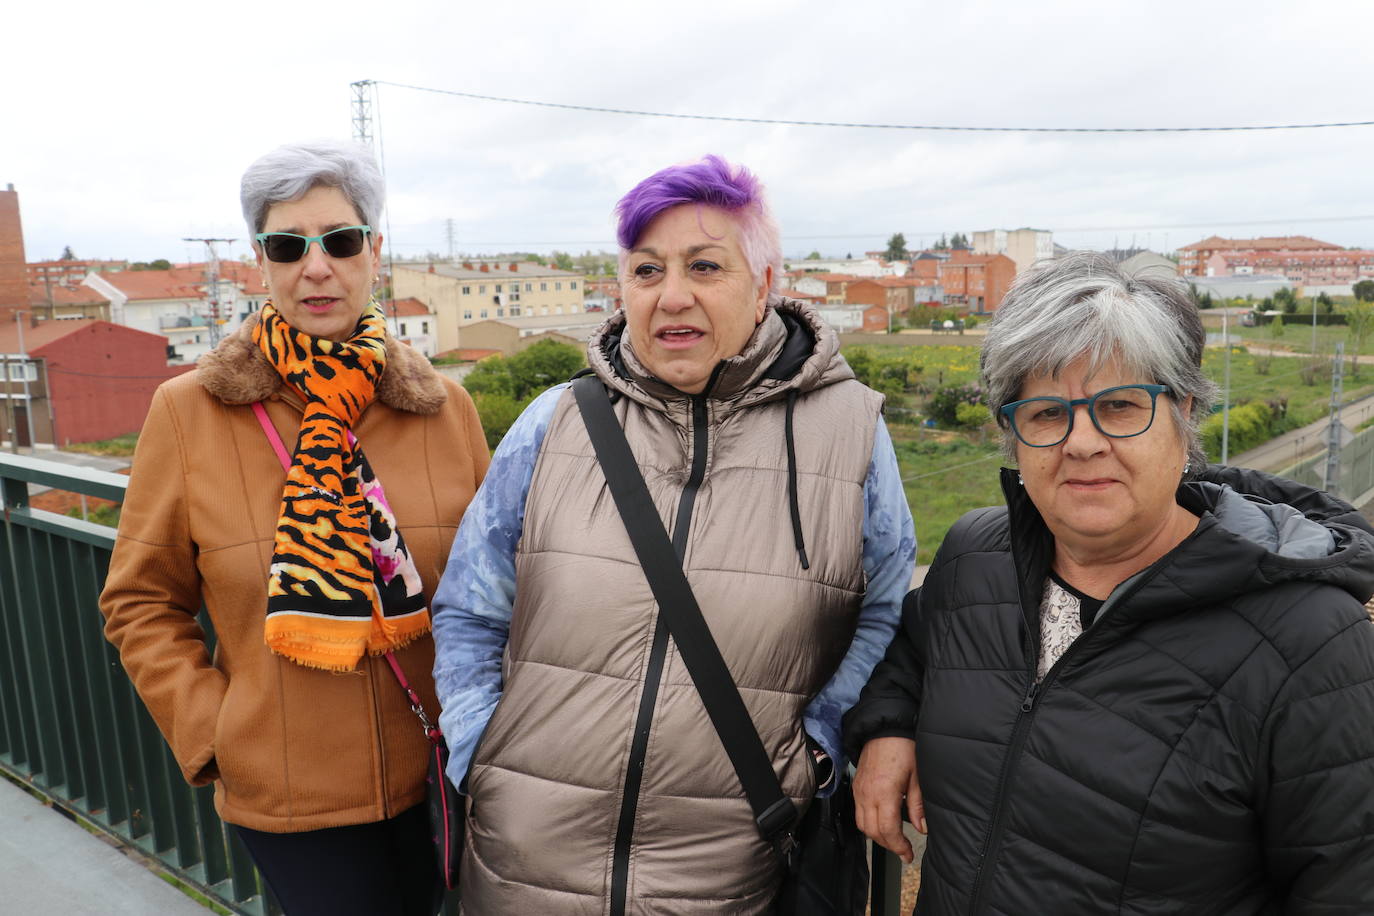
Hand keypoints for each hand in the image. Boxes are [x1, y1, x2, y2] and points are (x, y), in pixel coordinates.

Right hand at [853, 736, 923, 863]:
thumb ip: (918, 805)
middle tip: (903, 850)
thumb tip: (922, 828)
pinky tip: (882, 822)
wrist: (885, 728)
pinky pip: (858, 812)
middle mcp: (867, 794)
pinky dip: (869, 823)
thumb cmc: (903, 748)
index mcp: (884, 792)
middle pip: (872, 831)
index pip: (887, 829)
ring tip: (893, 839)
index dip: (898, 845)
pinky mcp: (856, 786)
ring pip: (862, 825)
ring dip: (877, 836)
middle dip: (888, 844)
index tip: (908, 854)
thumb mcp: (917, 777)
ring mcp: (859, 790)